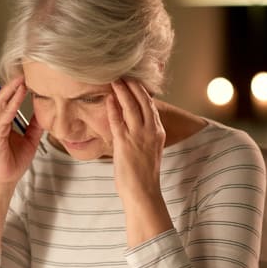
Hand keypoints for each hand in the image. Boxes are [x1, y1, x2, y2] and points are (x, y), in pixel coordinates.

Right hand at [0, 76, 43, 186]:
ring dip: (12, 89)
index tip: (29, 76)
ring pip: (2, 102)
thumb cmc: (11, 164)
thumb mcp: (30, 140)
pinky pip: (5, 114)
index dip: (17, 88)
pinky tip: (20, 94)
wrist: (2, 182)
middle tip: (25, 70)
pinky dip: (12, 103)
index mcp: (1, 123)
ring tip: (23, 77)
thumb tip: (44, 113)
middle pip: (3, 96)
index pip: (8, 100)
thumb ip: (35, 126)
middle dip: (13, 83)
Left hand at [106, 78, 165, 200]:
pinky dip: (113, 108)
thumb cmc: (143, 176)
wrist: (143, 193)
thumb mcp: (149, 151)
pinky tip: (108, 98)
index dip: (142, 91)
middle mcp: (151, 131)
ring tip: (115, 80)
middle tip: (124, 74)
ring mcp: (138, 136)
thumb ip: (144, 137)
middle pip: (143, 101)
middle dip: (133, 86)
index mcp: (158, 132)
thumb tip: (135, 128)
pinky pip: (117, 120)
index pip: (151, 106)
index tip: (134, 81)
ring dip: (122, 91)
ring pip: (131, 107)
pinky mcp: (125, 143)